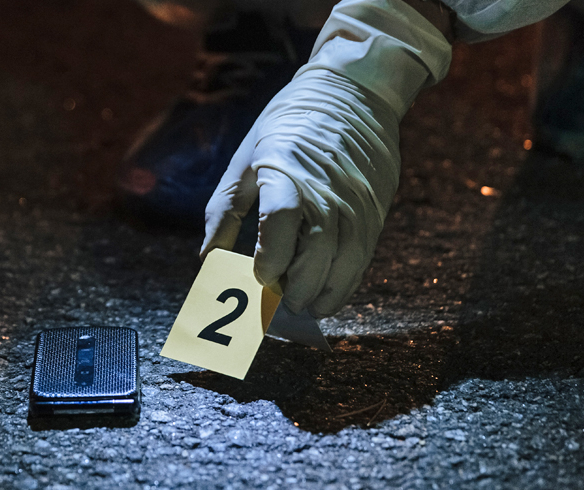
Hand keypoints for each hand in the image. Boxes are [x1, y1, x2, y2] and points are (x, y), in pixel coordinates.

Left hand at [200, 0, 451, 317]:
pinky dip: (345, 283)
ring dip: (322, 293)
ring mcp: (357, 201)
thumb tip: (207, 258)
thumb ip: (226, 208)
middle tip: (278, 300)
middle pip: (315, 253)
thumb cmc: (290, 123)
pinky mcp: (375, 210)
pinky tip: (328, 294)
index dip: (270, 258)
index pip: (281, 222)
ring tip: (303, 305)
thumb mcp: (247, 156)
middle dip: (294, 287)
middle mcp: (328, 189)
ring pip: (343, 263)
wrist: (355, 90)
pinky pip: (362, 257)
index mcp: (288, 169)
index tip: (258, 277)